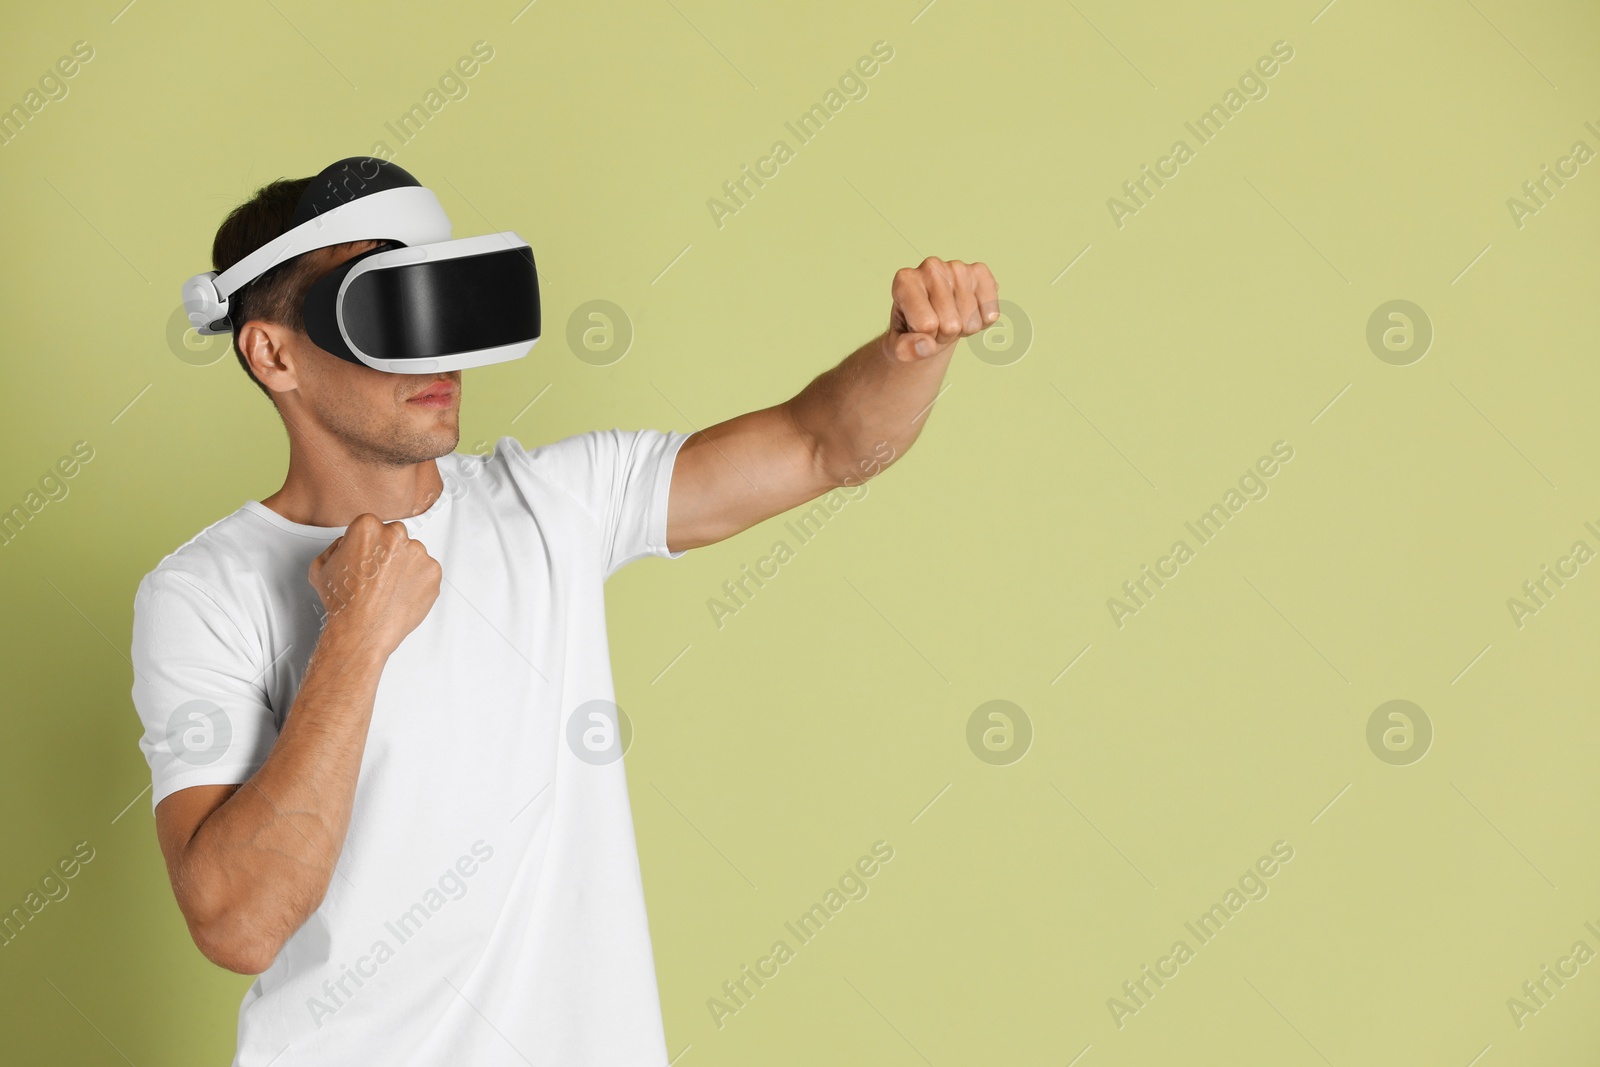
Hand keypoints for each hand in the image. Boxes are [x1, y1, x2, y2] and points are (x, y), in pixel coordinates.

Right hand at [308, 513, 441, 655]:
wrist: (363, 629)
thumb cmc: (344, 602)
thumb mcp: (321, 567)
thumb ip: (336, 547)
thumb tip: (347, 545)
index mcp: (368, 527)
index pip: (371, 527)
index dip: (366, 545)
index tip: (365, 557)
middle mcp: (396, 535)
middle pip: (393, 538)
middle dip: (387, 553)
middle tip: (376, 576)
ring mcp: (418, 553)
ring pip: (412, 554)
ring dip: (403, 567)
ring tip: (388, 589)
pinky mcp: (433, 571)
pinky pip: (426, 572)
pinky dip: (418, 582)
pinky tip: (401, 594)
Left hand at [885, 257, 999, 361]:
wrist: (931, 319)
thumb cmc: (912, 330)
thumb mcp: (900, 346)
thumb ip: (905, 349)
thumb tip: (925, 346)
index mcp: (904, 281)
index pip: (926, 325)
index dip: (926, 338)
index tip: (919, 329)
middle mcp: (930, 266)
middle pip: (951, 325)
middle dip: (945, 334)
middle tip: (937, 325)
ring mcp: (957, 266)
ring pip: (971, 321)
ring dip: (963, 329)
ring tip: (951, 317)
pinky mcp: (979, 271)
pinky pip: (991, 311)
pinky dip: (983, 321)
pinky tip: (970, 312)